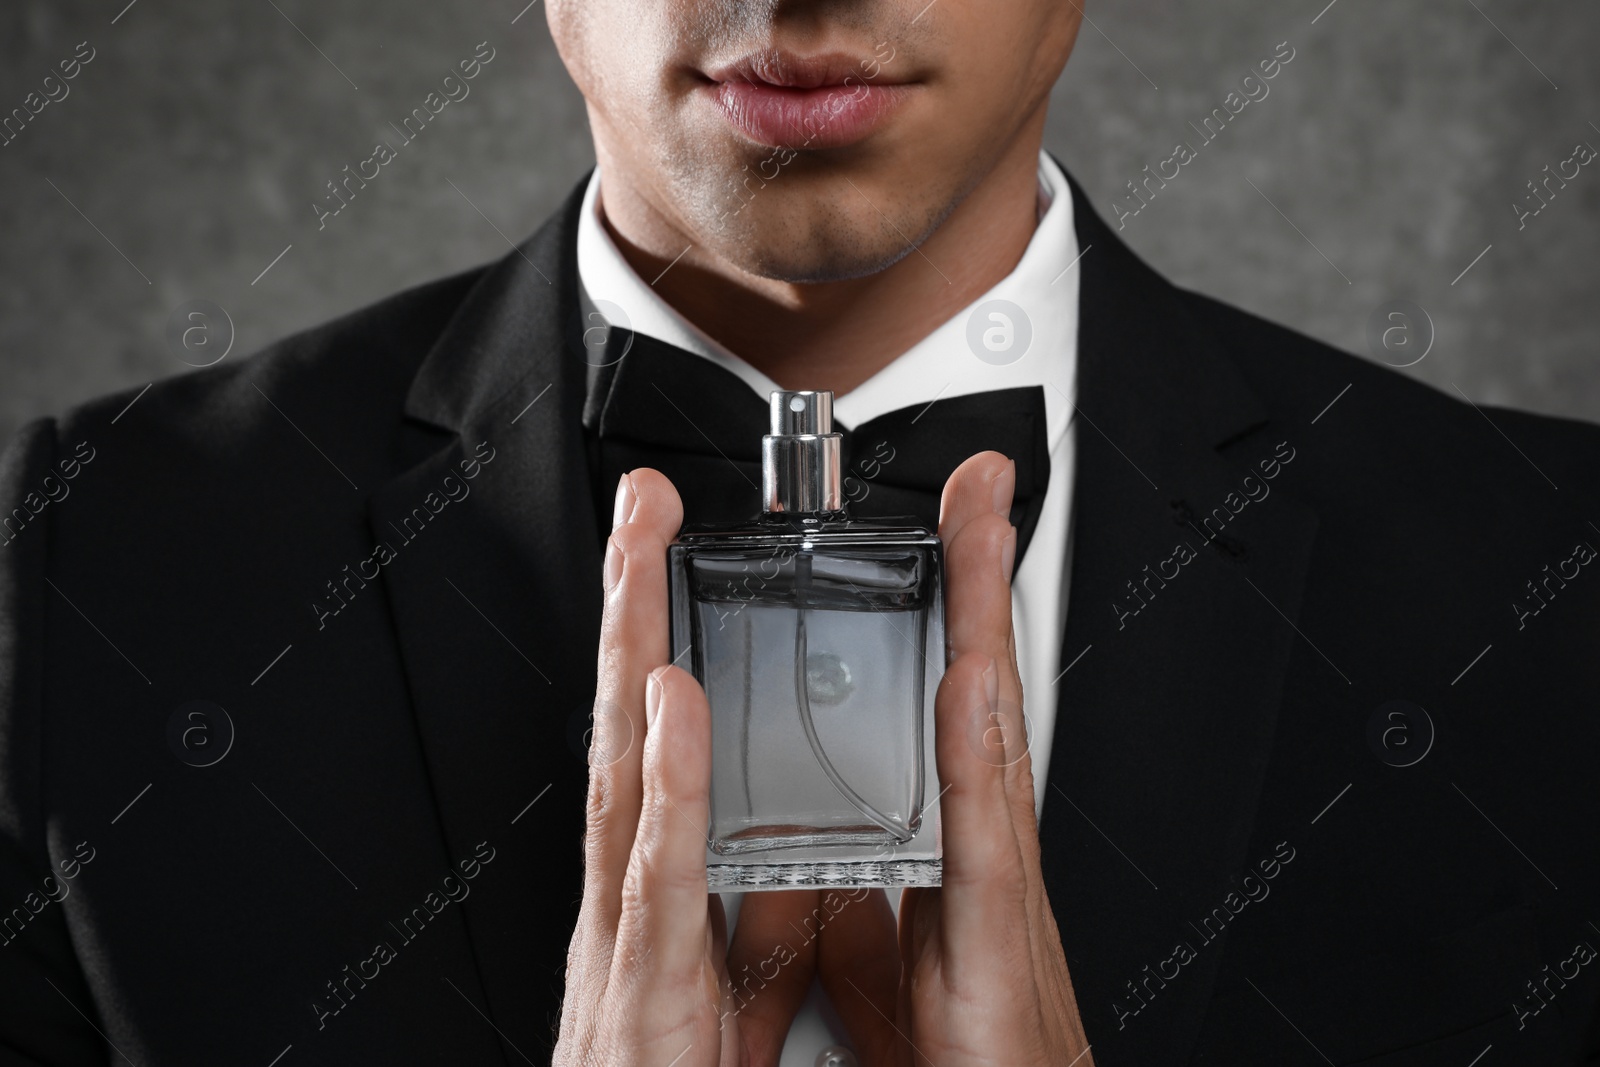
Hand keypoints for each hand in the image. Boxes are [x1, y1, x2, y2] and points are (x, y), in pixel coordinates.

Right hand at [554, 469, 883, 1066]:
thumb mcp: (730, 1005)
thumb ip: (759, 934)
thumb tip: (791, 884)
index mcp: (655, 901)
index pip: (653, 745)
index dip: (655, 644)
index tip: (664, 559)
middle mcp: (630, 902)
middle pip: (627, 728)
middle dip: (630, 608)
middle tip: (641, 506)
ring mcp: (626, 941)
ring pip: (626, 772)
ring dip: (633, 653)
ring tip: (641, 555)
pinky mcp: (650, 994)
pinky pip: (662, 875)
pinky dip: (668, 782)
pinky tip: (671, 703)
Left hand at [816, 452, 1093, 1066]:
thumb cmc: (964, 1066)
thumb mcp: (887, 974)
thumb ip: (851, 911)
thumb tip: (811, 873)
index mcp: (948, 858)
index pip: (943, 708)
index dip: (944, 614)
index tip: (947, 528)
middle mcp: (980, 858)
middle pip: (977, 693)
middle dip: (979, 582)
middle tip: (979, 485)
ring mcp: (1001, 898)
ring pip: (993, 736)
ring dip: (985, 625)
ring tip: (980, 531)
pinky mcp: (1000, 953)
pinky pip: (986, 840)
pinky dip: (979, 755)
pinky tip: (971, 681)